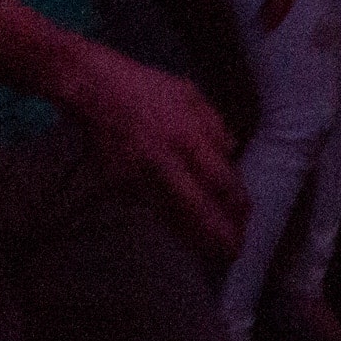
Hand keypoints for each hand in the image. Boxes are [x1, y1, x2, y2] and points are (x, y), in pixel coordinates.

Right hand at [65, 44, 248, 256]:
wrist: (94, 90)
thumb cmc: (145, 87)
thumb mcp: (190, 95)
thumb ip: (214, 125)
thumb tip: (231, 151)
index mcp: (187, 135)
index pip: (220, 180)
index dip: (235, 204)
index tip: (246, 218)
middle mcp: (165, 161)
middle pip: (197, 208)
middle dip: (218, 235)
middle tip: (233, 252)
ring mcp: (138, 177)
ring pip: (170, 217)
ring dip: (192, 237)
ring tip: (210, 253)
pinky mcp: (117, 185)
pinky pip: (147, 205)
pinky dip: (163, 214)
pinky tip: (174, 220)